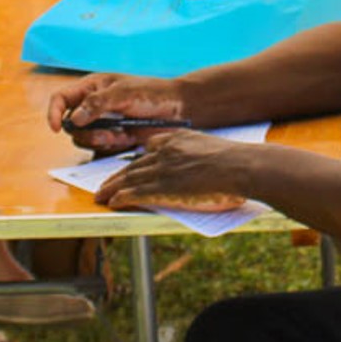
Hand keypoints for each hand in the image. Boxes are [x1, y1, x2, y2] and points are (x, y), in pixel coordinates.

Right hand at [47, 72, 185, 151]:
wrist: (178, 109)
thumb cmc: (151, 93)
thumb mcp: (124, 93)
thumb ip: (98, 103)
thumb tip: (74, 118)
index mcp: (91, 87)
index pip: (61, 98)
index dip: (53, 112)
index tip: (55, 128)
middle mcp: (93, 105)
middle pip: (70, 123)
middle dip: (84, 132)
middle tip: (104, 134)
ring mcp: (103, 123)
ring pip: (83, 138)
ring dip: (97, 141)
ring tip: (117, 136)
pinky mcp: (114, 138)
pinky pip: (100, 148)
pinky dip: (109, 147)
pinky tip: (125, 139)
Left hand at [96, 129, 247, 210]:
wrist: (239, 166)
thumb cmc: (236, 161)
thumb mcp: (212, 148)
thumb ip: (198, 154)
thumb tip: (203, 168)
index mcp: (177, 139)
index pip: (150, 147)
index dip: (137, 160)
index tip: (129, 166)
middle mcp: (164, 152)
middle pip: (133, 165)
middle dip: (116, 176)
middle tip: (104, 184)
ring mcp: (162, 169)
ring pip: (129, 179)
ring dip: (112, 188)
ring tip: (100, 196)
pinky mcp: (163, 187)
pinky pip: (136, 193)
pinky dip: (121, 197)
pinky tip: (112, 202)